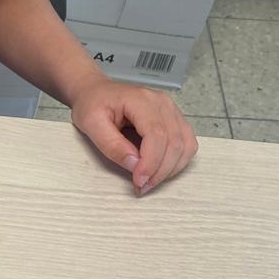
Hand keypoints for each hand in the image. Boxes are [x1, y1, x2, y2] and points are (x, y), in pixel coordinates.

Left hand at [69, 78, 197, 194]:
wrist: (96, 91)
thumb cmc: (92, 104)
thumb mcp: (91, 123)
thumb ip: (111, 145)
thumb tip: (134, 165)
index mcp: (142, 100)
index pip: (157, 135)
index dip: (151, 163)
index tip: (138, 182)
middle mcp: (163, 103)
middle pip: (175, 143)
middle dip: (160, 171)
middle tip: (141, 187)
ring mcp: (172, 110)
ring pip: (186, 146)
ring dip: (170, 169)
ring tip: (148, 181)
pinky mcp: (175, 120)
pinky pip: (187, 144)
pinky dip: (176, 161)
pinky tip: (159, 169)